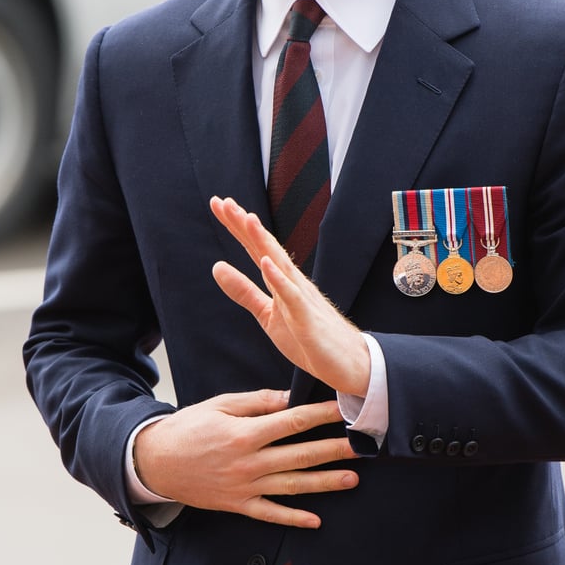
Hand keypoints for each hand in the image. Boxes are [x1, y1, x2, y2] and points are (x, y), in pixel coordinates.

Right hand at [133, 389, 358, 527]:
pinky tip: (316, 519)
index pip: (291, 422)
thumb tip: (289, 397)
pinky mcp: (238, 504)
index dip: (319, 415)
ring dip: (324, 483)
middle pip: (300, 455)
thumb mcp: (221, 404)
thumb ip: (257, 402)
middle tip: (361, 446)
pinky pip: (270, 513)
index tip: (342, 409)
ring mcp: (245, 487)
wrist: (156, 462)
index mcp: (245, 433)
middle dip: (333, 450)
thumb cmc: (190, 427)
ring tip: (352, 479)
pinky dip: (293, 518)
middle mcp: (249, 462)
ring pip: (292, 486)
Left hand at [210, 196, 370, 397]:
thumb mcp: (267, 315)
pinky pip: (292, 296)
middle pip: (265, 247)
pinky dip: (279, 279)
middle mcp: (292, 281)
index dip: (237, 227)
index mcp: (281, 280)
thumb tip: (216, 266)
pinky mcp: (308, 317)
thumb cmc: (309, 337)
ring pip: (279, 263)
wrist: (347, 362)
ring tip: (246, 219)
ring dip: (262, 241)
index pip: (255, 247)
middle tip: (223, 202)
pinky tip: (266, 263)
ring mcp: (301, 297)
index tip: (219, 204)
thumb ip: (243, 291)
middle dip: (244, 225)